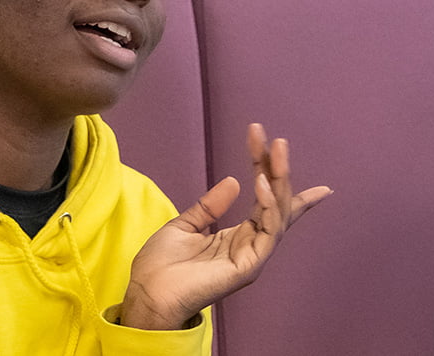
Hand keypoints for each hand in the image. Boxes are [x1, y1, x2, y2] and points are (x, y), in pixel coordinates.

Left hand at [120, 123, 331, 329]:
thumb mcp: (185, 224)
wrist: (147, 292)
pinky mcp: (248, 266)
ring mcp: (251, 256)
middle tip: (277, 141)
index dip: (279, 180)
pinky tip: (260, 183)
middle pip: (275, 203)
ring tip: (274, 151)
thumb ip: (210, 206)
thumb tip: (234, 180)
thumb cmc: (162, 266)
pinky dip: (267, 206)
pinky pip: (267, 233)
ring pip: (277, 214)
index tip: (286, 154)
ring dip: (277, 181)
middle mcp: (249, 245)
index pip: (266, 204)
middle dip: (278, 171)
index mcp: (236, 237)